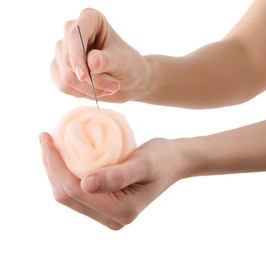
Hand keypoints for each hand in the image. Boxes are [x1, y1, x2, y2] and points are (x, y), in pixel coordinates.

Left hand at [39, 132, 187, 229]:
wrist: (173, 161)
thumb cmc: (162, 159)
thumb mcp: (144, 164)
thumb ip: (117, 176)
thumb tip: (85, 185)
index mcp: (121, 211)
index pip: (75, 191)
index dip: (55, 166)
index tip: (46, 139)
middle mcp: (111, 217)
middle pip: (67, 195)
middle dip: (51, 167)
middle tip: (45, 138)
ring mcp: (107, 212)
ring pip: (69, 193)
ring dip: (56, 169)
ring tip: (50, 144)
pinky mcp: (106, 202)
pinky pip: (77, 190)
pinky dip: (66, 172)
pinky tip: (62, 155)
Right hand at [51, 8, 149, 102]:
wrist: (128, 81)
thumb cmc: (128, 66)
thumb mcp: (122, 62)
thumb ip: (107, 61)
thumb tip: (91, 62)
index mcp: (90, 20)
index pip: (74, 36)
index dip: (77, 57)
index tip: (84, 76)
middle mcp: (72, 32)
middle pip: (68, 61)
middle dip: (92, 80)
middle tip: (114, 86)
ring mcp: (64, 51)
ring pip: (66, 77)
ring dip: (89, 89)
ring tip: (109, 88)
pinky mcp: (60, 69)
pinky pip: (63, 86)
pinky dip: (81, 94)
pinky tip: (96, 91)